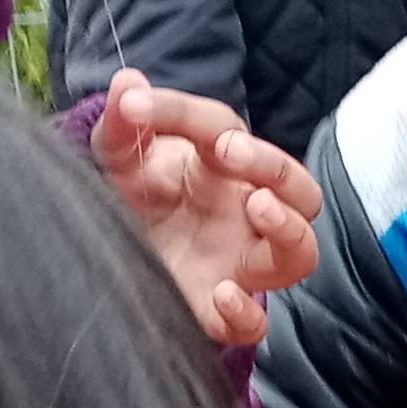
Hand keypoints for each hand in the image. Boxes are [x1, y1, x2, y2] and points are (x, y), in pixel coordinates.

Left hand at [90, 71, 322, 343]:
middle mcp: (245, 213)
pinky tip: (222, 292)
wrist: (106, 253)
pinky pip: (256, 324)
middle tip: (230, 151)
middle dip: (274, 165)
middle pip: (299, 190)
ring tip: (258, 206)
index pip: (221, 128)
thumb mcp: (116, 153)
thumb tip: (126, 82)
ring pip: (300, 252)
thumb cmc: (130, 194)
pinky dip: (246, 312)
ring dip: (288, 227)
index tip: (136, 108)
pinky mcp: (218, 312)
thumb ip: (122, 122)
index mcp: (222, 165)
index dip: (182, 113)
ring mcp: (240, 263)